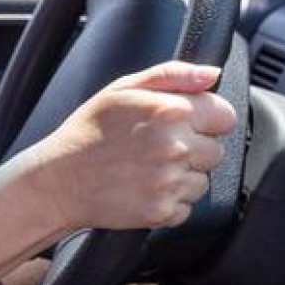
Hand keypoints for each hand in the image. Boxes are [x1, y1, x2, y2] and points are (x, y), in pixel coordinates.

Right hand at [20, 61, 234, 230]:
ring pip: (202, 182)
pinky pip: (187, 208)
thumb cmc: (89, 131)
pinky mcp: (162, 211)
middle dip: (194, 149)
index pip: (225, 117)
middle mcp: (175, 147)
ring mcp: (169, 182)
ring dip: (183, 177)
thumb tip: (213, 74)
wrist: (59, 180)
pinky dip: (170, 202)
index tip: (186, 124)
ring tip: (148, 169)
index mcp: (171, 111)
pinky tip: (144, 188)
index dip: (207, 119)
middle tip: (158, 147)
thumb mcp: (124, 88)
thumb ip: (174, 75)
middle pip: (217, 151)